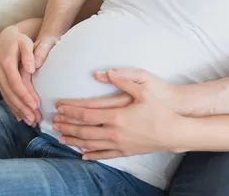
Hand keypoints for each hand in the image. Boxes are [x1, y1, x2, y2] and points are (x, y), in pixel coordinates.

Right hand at [0, 26, 55, 124]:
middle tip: (34, 119)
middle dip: (22, 108)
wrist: (5, 39)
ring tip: (30, 121)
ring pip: (7, 97)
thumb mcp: (25, 42)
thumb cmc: (19, 41)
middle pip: (10, 94)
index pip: (16, 83)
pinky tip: (20, 117)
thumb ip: (29, 54)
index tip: (35, 105)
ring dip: (18, 110)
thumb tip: (31, 69)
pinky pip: (5, 96)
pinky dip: (12, 107)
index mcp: (6, 63)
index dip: (25, 95)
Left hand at [53, 69, 183, 159]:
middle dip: (67, 126)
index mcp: (117, 116)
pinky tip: (82, 154)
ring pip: (91, 144)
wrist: (175, 131)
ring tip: (61, 138)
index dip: (71, 110)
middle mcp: (115, 132)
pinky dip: (91, 155)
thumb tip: (104, 72)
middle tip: (54, 123)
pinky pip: (104, 155)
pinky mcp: (125, 151)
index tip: (59, 107)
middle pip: (84, 130)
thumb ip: (123, 80)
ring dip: (74, 140)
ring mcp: (120, 144)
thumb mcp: (143, 89)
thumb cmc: (160, 108)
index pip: (87, 114)